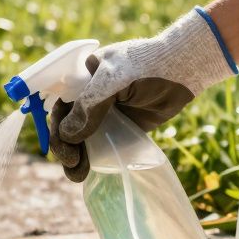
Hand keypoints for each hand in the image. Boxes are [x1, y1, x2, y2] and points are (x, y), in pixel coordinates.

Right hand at [50, 8, 235, 181]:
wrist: (183, 69)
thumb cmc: (146, 65)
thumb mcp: (114, 79)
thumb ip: (91, 105)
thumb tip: (68, 136)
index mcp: (80, 77)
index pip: (58, 104)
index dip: (54, 124)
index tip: (59, 142)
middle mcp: (88, 96)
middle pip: (66, 124)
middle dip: (63, 144)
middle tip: (70, 160)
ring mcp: (104, 114)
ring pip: (80, 138)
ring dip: (74, 156)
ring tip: (75, 173)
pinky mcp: (121, 128)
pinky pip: (100, 146)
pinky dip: (91, 159)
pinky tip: (85, 171)